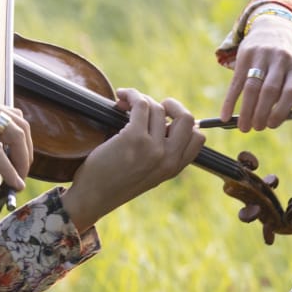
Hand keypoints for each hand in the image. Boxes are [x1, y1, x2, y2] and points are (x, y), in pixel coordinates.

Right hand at [0, 86, 30, 193]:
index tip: (20, 167)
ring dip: (21, 159)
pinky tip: (11, 181)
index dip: (20, 146)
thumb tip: (1, 168)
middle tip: (22, 176)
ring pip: (14, 133)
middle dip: (26, 153)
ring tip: (19, 180)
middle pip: (20, 126)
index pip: (12, 122)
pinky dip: (6, 166)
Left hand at [60, 89, 203, 230]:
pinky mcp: (134, 138)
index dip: (182, 122)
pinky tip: (122, 96)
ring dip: (142, 98)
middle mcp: (168, 158)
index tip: (164, 119)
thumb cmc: (114, 183)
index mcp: (173, 168)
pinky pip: (141, 104)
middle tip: (152, 105)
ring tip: (126, 103)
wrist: (93, 197)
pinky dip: (132, 94)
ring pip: (158, 108)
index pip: (197, 137)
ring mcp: (153, 148)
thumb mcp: (148, 175)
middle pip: (187, 118)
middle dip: (171, 105)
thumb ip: (161, 155)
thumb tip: (163, 122)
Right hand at [220, 14, 291, 131]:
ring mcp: (261, 56)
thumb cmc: (283, 62)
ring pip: (252, 87)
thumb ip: (284, 96)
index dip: (281, 112)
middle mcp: (280, 60)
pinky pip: (236, 82)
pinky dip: (229, 101)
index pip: (290, 92)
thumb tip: (268, 123)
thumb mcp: (291, 73)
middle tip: (256, 128)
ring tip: (243, 127)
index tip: (272, 125)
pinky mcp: (244, 55)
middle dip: (261, 113)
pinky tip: (225, 115)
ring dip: (246, 110)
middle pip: (269, 91)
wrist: (273, 27)